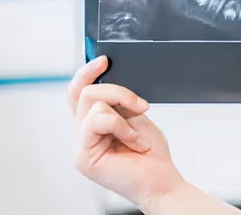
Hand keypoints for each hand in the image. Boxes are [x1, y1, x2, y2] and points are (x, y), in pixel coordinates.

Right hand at [68, 56, 185, 208]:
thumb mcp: (136, 117)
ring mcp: (80, 145)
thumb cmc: (151, 154)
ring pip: (92, 103)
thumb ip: (119, 101)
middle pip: (84, 92)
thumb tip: (109, 79)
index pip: (78, 92)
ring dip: (124, 114)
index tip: (104, 60)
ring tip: (138, 134)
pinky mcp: (82, 156)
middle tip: (141, 106)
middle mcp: (83, 133)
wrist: (161, 180)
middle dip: (118, 92)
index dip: (86, 72)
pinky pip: (97, 121)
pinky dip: (122, 128)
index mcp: (93, 123)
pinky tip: (135, 142)